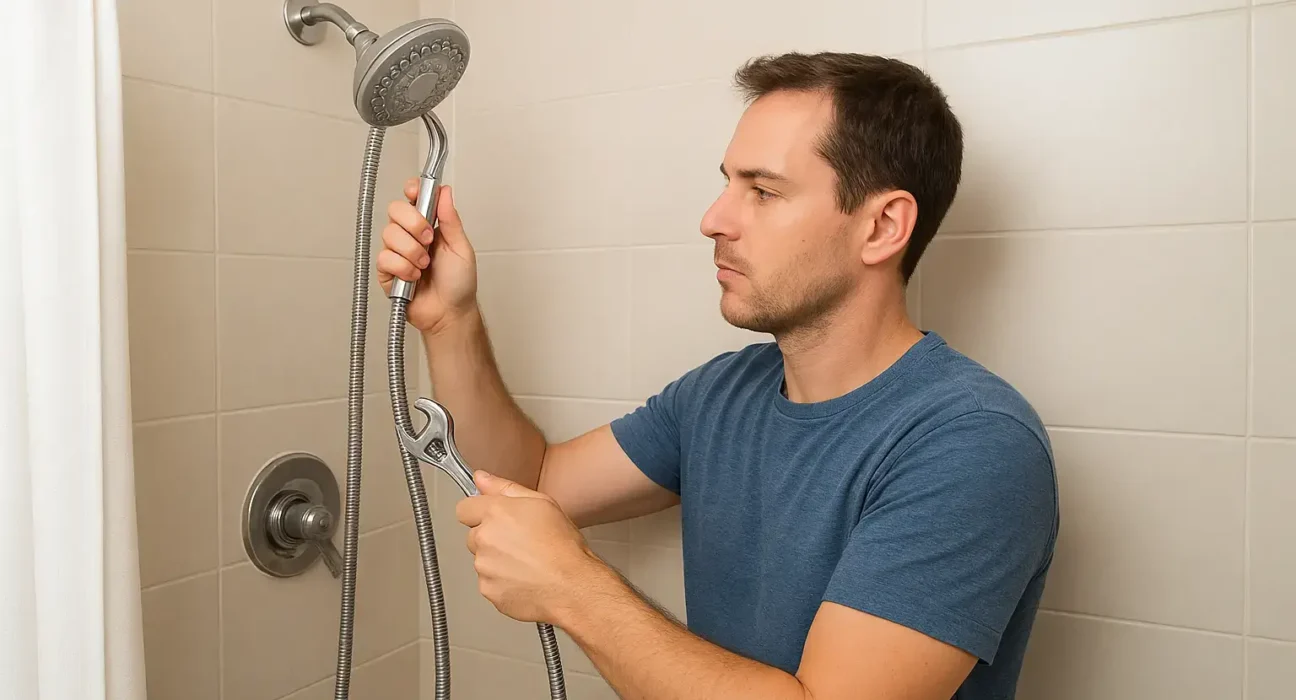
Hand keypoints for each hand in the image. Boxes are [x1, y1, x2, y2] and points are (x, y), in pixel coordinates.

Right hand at [376, 179, 477, 334]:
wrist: (450, 313)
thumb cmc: (459, 283)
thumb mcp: (461, 247)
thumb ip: (451, 219)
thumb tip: (445, 191)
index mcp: (428, 225)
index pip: (412, 197)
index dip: (411, 191)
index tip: (415, 193)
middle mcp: (410, 235)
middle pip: (395, 210)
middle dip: (414, 224)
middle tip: (429, 241)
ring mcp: (396, 252)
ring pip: (389, 235)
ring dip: (412, 252)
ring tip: (425, 266)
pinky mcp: (386, 271)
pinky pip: (385, 258)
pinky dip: (403, 268)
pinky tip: (414, 278)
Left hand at [456, 471, 604, 623]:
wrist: (571, 587)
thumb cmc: (563, 548)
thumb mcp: (543, 503)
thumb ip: (505, 488)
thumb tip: (482, 479)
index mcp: (496, 513)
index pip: (464, 508)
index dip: (479, 512)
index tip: (493, 519)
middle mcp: (484, 539)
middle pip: (474, 536)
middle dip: (491, 538)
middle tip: (521, 542)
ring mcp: (484, 567)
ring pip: (482, 560)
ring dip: (497, 561)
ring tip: (527, 563)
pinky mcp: (488, 591)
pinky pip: (489, 583)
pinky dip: (502, 582)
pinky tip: (525, 579)